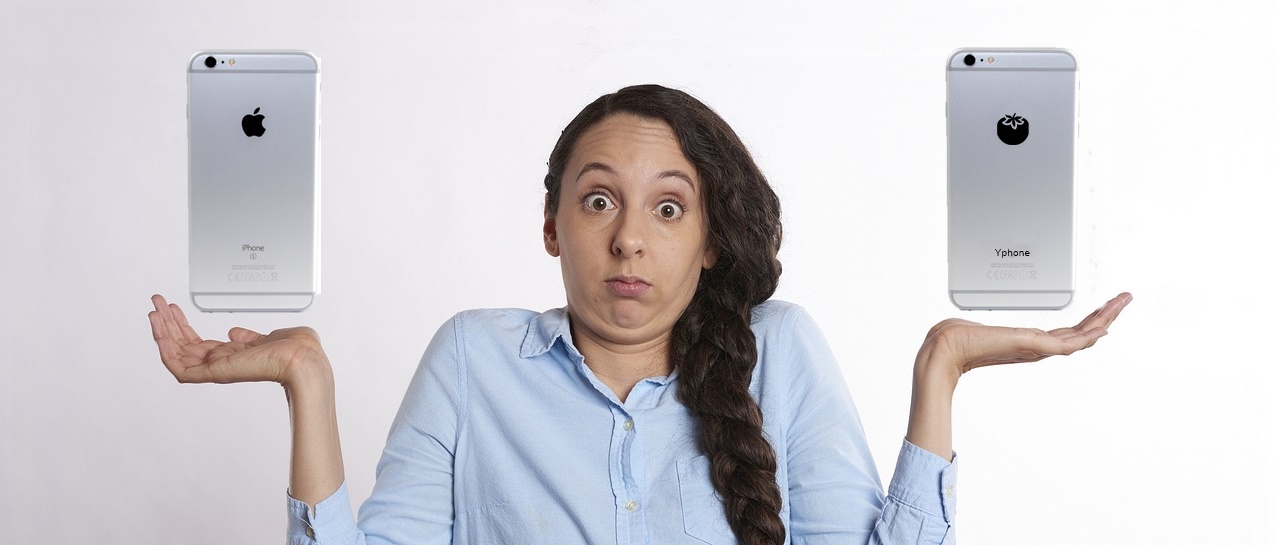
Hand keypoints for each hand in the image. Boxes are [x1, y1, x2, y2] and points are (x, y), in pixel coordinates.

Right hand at [147, 294, 328, 387]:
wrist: (302, 358)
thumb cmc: (295, 349)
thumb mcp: (266, 337)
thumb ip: (248, 336)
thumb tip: (234, 332)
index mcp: (232, 355)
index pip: (197, 342)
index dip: (182, 325)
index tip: (173, 308)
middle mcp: (221, 363)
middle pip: (183, 345)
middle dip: (167, 323)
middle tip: (156, 303)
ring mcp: (216, 369)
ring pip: (176, 355)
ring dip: (161, 332)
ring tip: (153, 312)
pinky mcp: (214, 374)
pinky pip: (179, 368)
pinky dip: (165, 350)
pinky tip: (159, 332)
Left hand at [905, 292, 1132, 458]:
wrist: (945, 349)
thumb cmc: (958, 338)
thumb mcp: (984, 328)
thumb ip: (992, 330)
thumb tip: (981, 328)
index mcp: (1028, 342)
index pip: (1066, 333)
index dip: (1088, 322)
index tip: (1104, 310)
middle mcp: (1036, 347)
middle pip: (1080, 333)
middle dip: (1105, 316)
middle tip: (1125, 299)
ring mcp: (1036, 349)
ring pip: (1081, 337)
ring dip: (1104, 319)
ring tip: (1123, 302)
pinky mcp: (1031, 347)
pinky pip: (1069, 343)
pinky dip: (1088, 335)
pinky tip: (1104, 327)